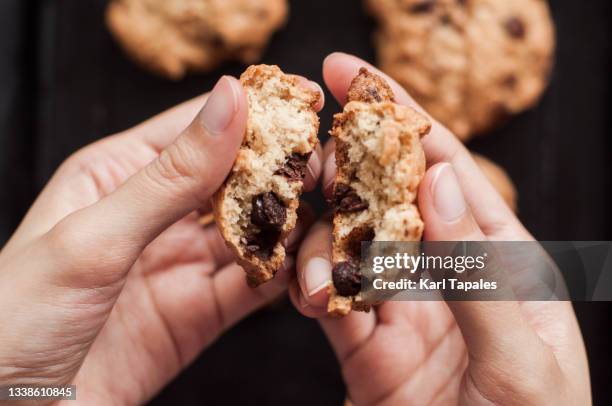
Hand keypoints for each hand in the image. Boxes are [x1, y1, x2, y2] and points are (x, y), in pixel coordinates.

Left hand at [0, 75, 323, 404]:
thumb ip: (171, 176)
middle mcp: (155, 215)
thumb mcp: (94, 237)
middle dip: (282, 172)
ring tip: (329, 219)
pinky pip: (253, 287)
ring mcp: (178, 265)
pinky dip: (284, 279)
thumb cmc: (14, 319)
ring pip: (252, 234)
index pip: (197, 130)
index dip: (253, 114)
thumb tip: (229, 102)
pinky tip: (307, 270)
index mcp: (118, 176)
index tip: (306, 104)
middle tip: (327, 169)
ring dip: (290, 227)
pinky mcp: (197, 314)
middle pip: (234, 181)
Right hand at [290, 53, 590, 404]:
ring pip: (347, 243)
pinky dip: (310, 286)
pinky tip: (307, 291)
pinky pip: (328, 298)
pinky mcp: (365, 344)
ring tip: (316, 264)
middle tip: (309, 150)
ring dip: (323, 241)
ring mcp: (403, 306)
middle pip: (388, 195)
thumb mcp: (523, 359)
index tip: (355, 74)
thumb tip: (438, 182)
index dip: (403, 117)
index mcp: (503, 260)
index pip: (448, 171)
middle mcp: (448, 273)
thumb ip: (480, 273)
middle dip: (347, 166)